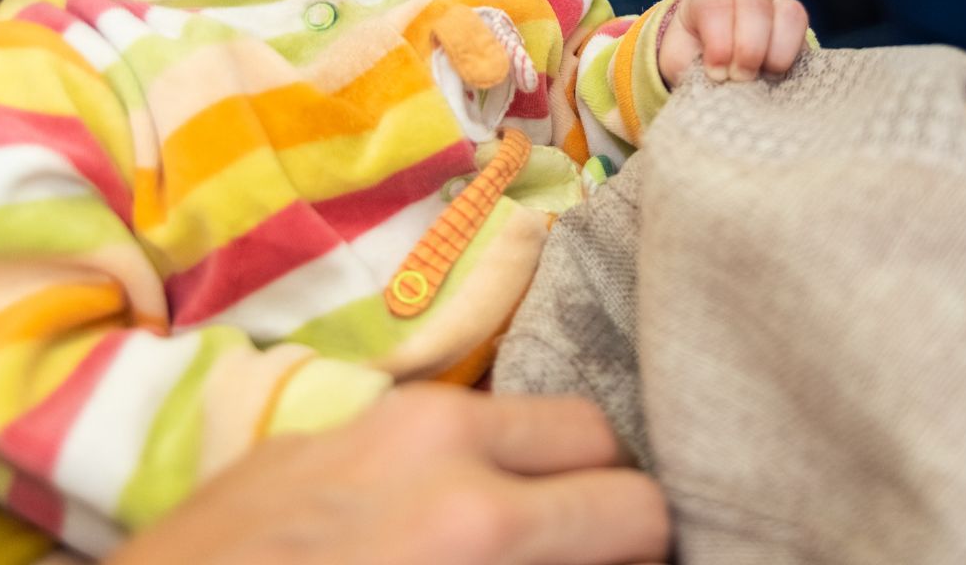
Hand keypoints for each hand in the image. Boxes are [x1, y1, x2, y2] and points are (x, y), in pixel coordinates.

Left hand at [110, 385, 668, 564]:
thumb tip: (610, 551)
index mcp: (477, 523)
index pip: (637, 506)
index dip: (647, 550)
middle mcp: (436, 442)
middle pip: (593, 430)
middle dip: (603, 493)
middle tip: (581, 553)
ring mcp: (371, 420)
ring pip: (511, 415)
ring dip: (530, 471)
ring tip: (507, 538)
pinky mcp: (318, 426)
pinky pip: (431, 424)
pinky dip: (456, 465)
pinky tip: (421, 527)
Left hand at [658, 0, 808, 87]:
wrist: (714, 62)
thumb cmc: (694, 61)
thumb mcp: (683, 65)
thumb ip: (693, 70)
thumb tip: (716, 88)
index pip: (715, 5)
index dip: (719, 42)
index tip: (716, 74)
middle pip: (754, 4)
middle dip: (749, 48)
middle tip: (741, 78)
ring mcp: (775, 5)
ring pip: (788, 12)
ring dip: (778, 52)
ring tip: (764, 79)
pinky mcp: (797, 27)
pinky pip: (805, 33)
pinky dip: (794, 57)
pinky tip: (780, 78)